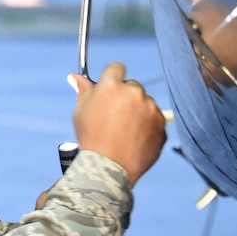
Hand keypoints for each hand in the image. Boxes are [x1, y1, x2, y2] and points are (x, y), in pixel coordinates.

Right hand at [69, 62, 166, 186]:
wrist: (110, 168)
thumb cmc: (91, 138)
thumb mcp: (80, 112)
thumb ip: (83, 90)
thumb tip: (75, 76)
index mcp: (112, 86)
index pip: (116, 68)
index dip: (112, 77)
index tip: (109, 88)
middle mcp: (134, 93)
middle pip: (132, 86)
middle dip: (125, 96)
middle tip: (114, 116)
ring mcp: (150, 108)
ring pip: (145, 103)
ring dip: (137, 111)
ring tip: (124, 132)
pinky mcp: (161, 124)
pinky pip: (155, 119)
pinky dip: (147, 125)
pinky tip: (134, 138)